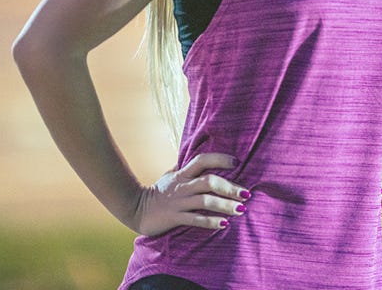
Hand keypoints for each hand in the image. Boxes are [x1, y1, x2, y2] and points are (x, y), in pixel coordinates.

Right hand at [130, 153, 250, 236]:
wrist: (135, 209)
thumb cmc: (158, 192)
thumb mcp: (170, 175)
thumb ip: (184, 167)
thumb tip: (198, 157)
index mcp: (182, 174)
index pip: (202, 160)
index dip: (219, 159)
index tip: (236, 162)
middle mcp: (182, 186)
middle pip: (208, 181)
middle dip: (229, 187)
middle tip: (246, 193)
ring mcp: (178, 202)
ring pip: (205, 201)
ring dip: (224, 205)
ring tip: (241, 209)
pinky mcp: (174, 218)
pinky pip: (195, 219)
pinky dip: (210, 221)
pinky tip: (224, 224)